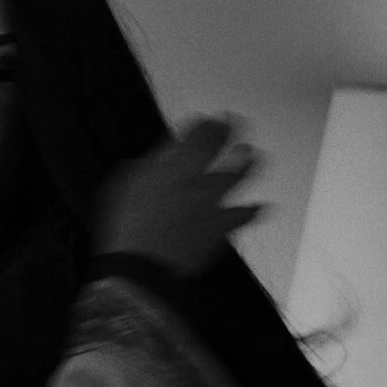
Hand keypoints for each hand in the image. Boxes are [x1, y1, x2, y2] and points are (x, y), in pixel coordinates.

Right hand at [94, 116, 262, 277]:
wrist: (144, 267)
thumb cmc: (126, 228)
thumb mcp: (125, 188)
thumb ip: (146, 169)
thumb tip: (155, 161)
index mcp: (175, 167)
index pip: (199, 136)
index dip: (208, 125)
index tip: (210, 118)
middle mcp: (200, 179)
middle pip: (223, 150)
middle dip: (232, 134)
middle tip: (236, 125)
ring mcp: (214, 204)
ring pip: (240, 176)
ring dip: (248, 162)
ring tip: (253, 154)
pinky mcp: (222, 227)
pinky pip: (245, 215)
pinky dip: (254, 210)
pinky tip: (260, 206)